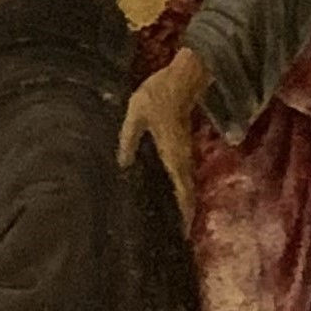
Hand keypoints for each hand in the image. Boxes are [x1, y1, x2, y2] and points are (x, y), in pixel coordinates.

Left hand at [120, 44, 208, 221]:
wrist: (183, 77)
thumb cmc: (159, 94)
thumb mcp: (136, 114)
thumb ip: (128, 138)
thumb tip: (123, 165)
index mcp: (173, 155)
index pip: (182, 190)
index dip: (184, 212)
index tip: (185, 232)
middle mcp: (182, 158)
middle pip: (187, 192)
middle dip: (185, 213)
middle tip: (179, 233)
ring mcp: (184, 152)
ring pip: (186, 183)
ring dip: (183, 201)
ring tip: (175, 219)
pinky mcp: (182, 145)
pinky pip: (183, 172)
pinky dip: (180, 186)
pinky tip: (169, 191)